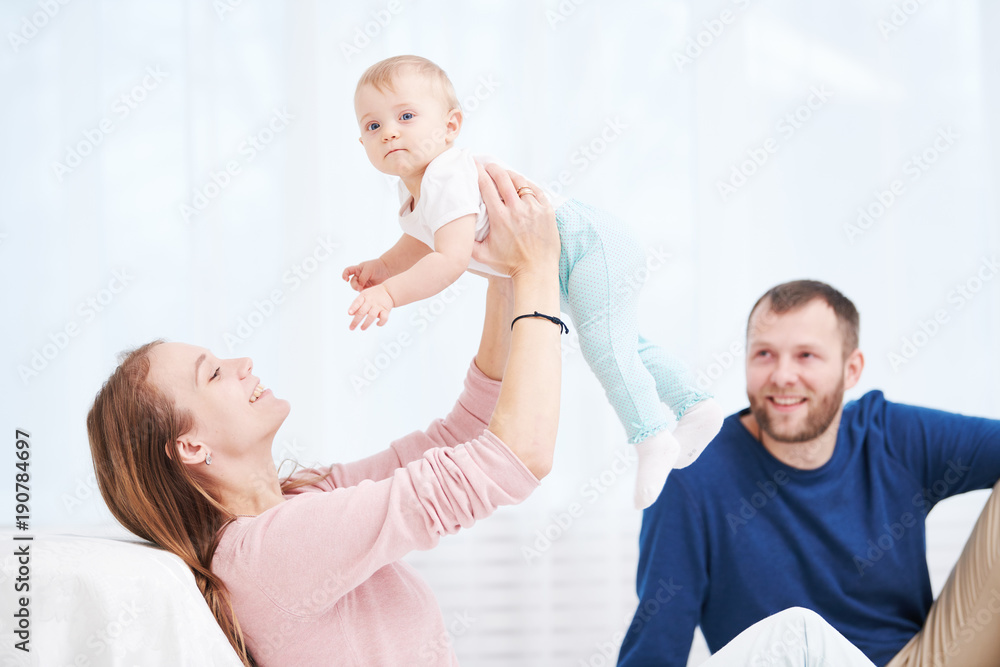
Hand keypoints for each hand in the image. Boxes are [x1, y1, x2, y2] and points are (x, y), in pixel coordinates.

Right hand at [342, 259, 391, 291]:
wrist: (387, 269)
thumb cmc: (377, 266)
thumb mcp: (369, 269)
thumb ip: (363, 277)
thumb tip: (359, 286)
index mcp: (357, 269)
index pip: (347, 271)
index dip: (344, 275)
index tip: (346, 279)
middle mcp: (359, 276)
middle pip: (352, 282)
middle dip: (355, 285)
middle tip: (359, 288)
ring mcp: (363, 282)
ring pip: (357, 288)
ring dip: (359, 289)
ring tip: (363, 289)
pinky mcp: (368, 288)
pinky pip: (363, 291)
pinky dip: (364, 292)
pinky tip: (367, 292)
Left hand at [348, 284, 393, 329]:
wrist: (388, 291)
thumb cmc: (373, 295)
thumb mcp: (364, 296)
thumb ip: (356, 304)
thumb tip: (350, 314)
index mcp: (364, 296)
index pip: (357, 302)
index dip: (353, 308)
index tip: (349, 313)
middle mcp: (371, 301)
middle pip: (362, 312)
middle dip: (356, 321)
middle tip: (351, 328)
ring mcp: (379, 306)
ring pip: (372, 316)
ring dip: (366, 323)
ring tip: (362, 328)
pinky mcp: (386, 310)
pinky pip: (384, 318)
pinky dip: (381, 322)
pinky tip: (377, 324)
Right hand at [472, 164, 559, 279]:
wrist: (536, 272)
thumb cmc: (509, 265)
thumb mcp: (483, 256)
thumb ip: (467, 243)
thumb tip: (455, 231)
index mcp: (500, 217)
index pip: (486, 186)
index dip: (478, 172)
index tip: (474, 165)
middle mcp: (518, 210)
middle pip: (503, 178)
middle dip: (493, 168)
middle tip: (487, 166)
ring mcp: (534, 209)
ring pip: (520, 181)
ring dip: (510, 174)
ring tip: (503, 173)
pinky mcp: (547, 210)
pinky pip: (536, 189)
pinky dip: (526, 184)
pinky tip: (521, 184)